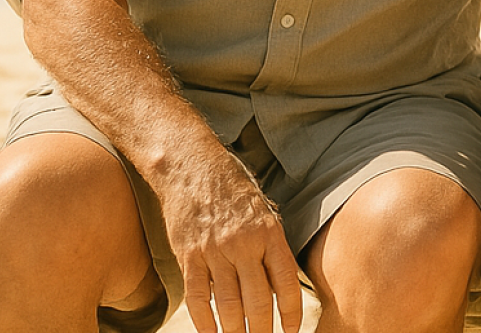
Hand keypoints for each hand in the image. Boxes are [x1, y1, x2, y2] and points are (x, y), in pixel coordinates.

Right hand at [157, 147, 303, 332]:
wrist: (191, 164)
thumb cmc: (232, 187)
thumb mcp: (263, 210)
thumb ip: (272, 245)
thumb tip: (281, 283)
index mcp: (269, 233)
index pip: (285, 284)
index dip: (290, 314)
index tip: (291, 332)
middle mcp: (244, 244)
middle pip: (258, 302)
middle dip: (263, 331)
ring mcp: (214, 251)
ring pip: (229, 305)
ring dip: (236, 332)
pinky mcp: (189, 255)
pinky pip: (198, 297)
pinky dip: (205, 321)